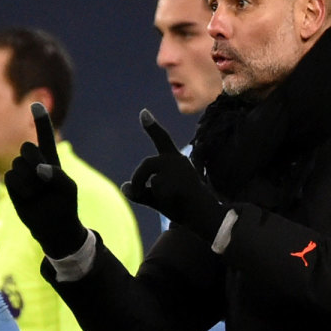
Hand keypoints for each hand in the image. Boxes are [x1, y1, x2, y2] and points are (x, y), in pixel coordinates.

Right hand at [5, 102, 88, 258]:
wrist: (52, 227)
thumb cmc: (64, 204)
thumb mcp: (68, 189)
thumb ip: (56, 175)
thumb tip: (38, 170)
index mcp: (50, 158)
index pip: (43, 136)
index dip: (40, 120)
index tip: (36, 104)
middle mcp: (34, 162)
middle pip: (27, 148)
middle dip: (34, 159)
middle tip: (42, 177)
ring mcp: (22, 173)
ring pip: (18, 164)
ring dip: (30, 180)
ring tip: (39, 193)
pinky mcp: (12, 184)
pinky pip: (11, 178)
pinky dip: (21, 188)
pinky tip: (29, 197)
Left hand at [121, 109, 228, 243]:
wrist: (207, 218)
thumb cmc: (185, 207)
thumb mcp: (160, 198)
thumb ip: (142, 193)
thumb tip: (124, 187)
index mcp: (176, 160)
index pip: (162, 140)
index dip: (152, 127)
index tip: (143, 113)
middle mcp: (178, 160)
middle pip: (147, 164)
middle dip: (138, 179)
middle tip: (136, 193)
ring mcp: (179, 169)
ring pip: (151, 179)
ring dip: (149, 192)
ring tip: (165, 202)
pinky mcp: (179, 182)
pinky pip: (156, 192)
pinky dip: (160, 201)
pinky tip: (176, 204)